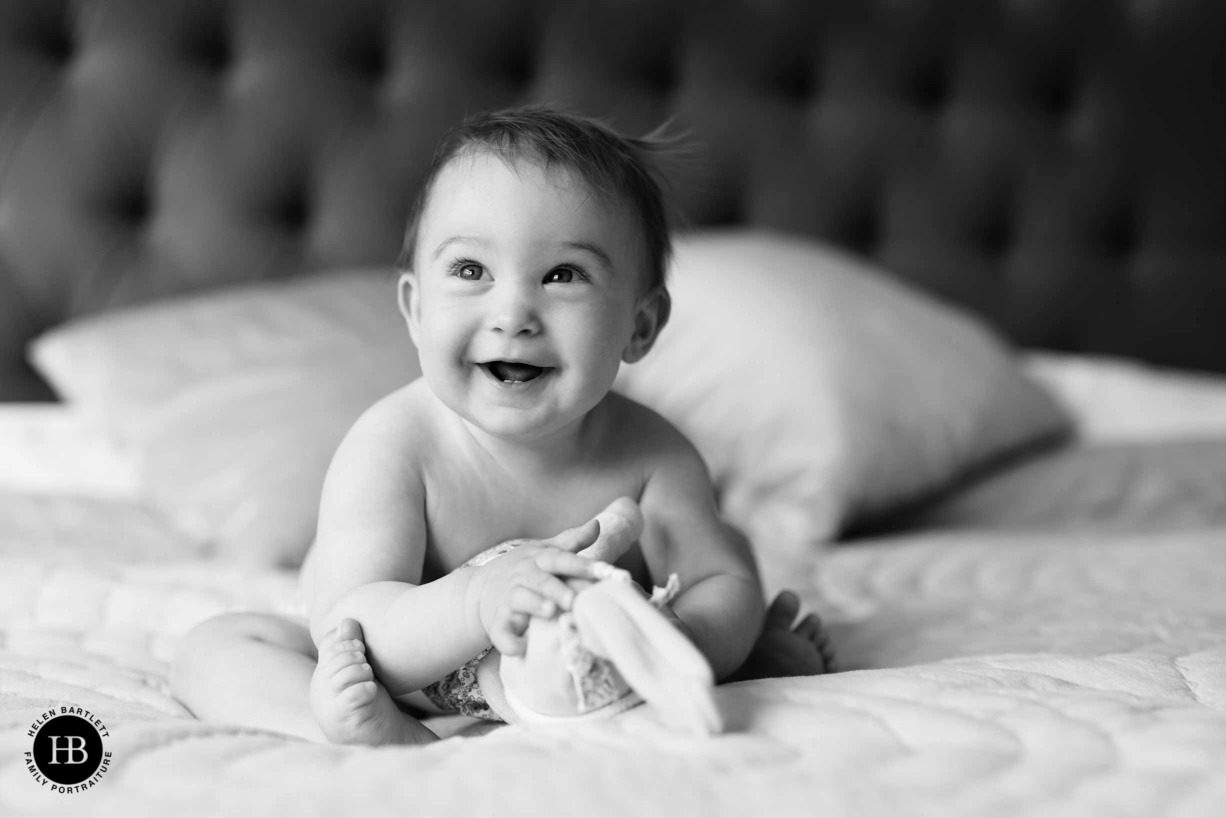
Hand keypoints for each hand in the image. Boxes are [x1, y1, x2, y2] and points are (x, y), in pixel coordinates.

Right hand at [473, 519, 603, 655]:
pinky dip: (510, 642)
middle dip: (558, 589)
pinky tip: (521, 649)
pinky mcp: (497, 623)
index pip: (560, 559)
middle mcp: (523, 577)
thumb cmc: (524, 570)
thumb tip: (596, 524)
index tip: (603, 570)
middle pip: (542, 581)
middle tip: (575, 599)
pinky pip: (502, 633)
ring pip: (522, 600)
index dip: (581, 564)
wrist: (480, 590)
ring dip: (535, 605)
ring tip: (550, 610)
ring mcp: (508, 600)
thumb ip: (571, 541)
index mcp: (538, 560)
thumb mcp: (543, 552)